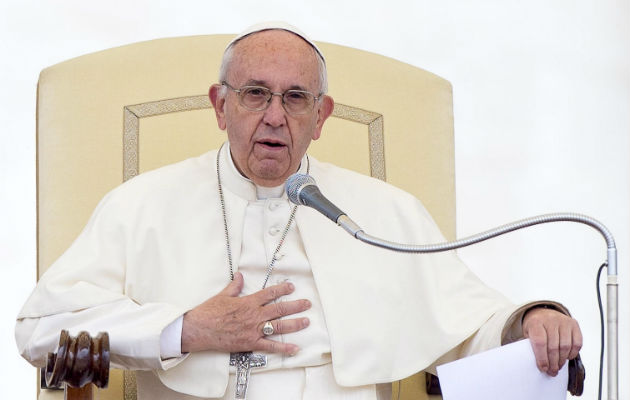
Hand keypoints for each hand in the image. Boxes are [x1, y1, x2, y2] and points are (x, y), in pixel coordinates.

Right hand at [181, 272, 310, 354]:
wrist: (199, 329)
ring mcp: (254, 330)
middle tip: (307, 304)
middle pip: (279, 309)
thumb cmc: (209, 312)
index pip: (269, 293)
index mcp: (248, 302)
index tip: (291, 287)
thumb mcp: (223, 295)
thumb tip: (239, 276)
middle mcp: (254, 315)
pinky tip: (295, 348)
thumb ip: (234, 286)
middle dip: (295, 306)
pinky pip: (270, 346)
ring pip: (279, 326)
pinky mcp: (250, 343)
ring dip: (294, 324)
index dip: (282, 289)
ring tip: (306, 321)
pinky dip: (284, 348)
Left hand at [522, 307, 581, 375]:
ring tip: (558, 366)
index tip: (543, 368)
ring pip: (565, 346)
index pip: (540, 342)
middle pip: (553, 346)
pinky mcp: (574, 324)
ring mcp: (563, 321)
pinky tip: (567, 357)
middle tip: (552, 371)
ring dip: (562, 360)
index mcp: (535, 322)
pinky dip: (573, 353)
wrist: (543, 313)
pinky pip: (577, 343)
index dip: (542, 358)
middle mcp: (550, 319)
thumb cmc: (535, 327)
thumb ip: (530, 346)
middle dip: (553, 363)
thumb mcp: (527, 334)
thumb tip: (537, 365)